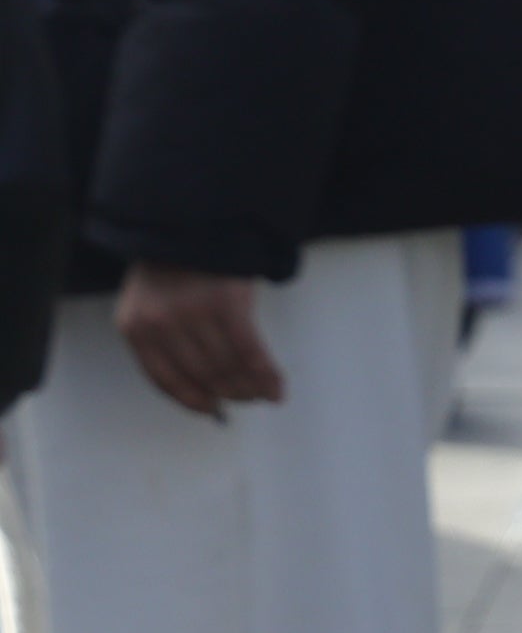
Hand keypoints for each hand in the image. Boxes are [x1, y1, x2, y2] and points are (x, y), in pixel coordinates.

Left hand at [114, 265, 280, 418]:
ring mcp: (193, 314)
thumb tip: (205, 386)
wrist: (193, 223)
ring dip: (251, 388)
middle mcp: (160, 324)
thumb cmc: (174, 266)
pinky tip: (277, 387)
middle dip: (229, 393)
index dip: (191, 399)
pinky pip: (251, 351)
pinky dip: (267, 374)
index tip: (210, 409)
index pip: (163, 378)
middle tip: (247, 399)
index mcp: (134, 327)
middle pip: (202, 375)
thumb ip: (166, 340)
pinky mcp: (227, 304)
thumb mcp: (151, 303)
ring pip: (228, 367)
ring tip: (264, 394)